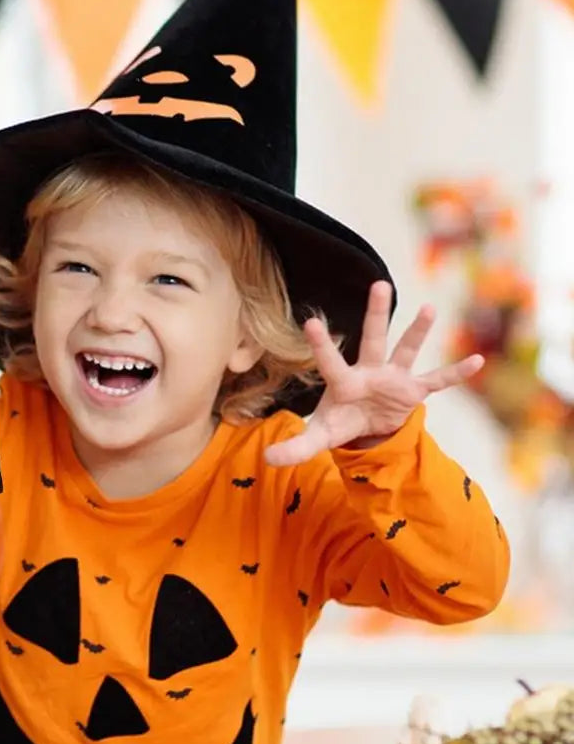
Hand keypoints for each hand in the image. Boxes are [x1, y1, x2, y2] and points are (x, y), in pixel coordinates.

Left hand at [264, 281, 483, 466]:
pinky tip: (477, 361)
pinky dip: (456, 373)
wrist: (367, 427)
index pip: (330, 361)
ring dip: (417, 331)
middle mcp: (369, 372)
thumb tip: (267, 459)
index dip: (321, 344)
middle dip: (376, 313)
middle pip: (372, 339)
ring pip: (406, 350)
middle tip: (379, 284)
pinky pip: (437, 381)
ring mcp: (393, 378)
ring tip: (429, 308)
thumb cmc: (340, 422)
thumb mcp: (319, 436)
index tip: (310, 320)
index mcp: (343, 382)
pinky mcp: (413, 390)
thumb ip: (296, 446)